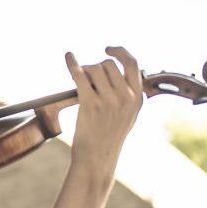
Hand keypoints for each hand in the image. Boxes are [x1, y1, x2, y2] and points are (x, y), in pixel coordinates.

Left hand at [64, 46, 142, 176]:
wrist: (97, 159)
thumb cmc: (108, 137)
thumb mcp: (128, 116)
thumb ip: (127, 94)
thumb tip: (116, 70)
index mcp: (137, 98)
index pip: (132, 63)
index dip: (120, 51)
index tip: (108, 48)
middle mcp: (126, 97)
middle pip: (108, 64)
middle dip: (95, 67)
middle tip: (87, 77)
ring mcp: (109, 100)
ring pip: (94, 68)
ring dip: (84, 71)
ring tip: (80, 82)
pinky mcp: (90, 104)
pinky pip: (80, 75)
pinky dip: (72, 64)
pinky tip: (68, 57)